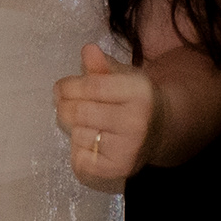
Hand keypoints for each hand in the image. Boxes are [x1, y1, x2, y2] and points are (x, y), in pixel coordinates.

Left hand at [56, 42, 158, 193]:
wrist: (160, 131)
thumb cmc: (134, 99)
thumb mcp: (123, 76)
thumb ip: (102, 65)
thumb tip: (87, 50)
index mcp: (139, 92)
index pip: (91, 87)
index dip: (68, 86)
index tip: (61, 88)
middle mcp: (137, 122)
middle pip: (80, 113)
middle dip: (64, 106)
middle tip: (63, 104)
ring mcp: (129, 149)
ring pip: (78, 136)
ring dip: (74, 128)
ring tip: (86, 123)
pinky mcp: (119, 170)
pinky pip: (81, 161)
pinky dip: (78, 151)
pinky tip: (91, 142)